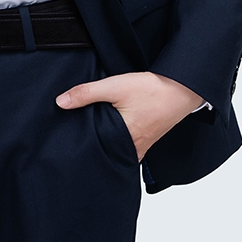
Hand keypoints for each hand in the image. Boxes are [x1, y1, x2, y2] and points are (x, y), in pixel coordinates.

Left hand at [55, 71, 203, 160]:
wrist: (181, 88)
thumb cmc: (152, 90)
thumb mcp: (115, 87)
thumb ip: (86, 93)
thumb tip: (60, 102)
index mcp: (124, 142)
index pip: (97, 154)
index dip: (82, 152)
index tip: (67, 149)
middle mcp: (134, 149)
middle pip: (107, 154)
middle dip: (92, 151)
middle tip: (73, 147)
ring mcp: (142, 145)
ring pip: (118, 150)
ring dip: (106, 144)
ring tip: (88, 139)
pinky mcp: (147, 137)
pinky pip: (127, 145)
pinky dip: (117, 140)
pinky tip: (110, 131)